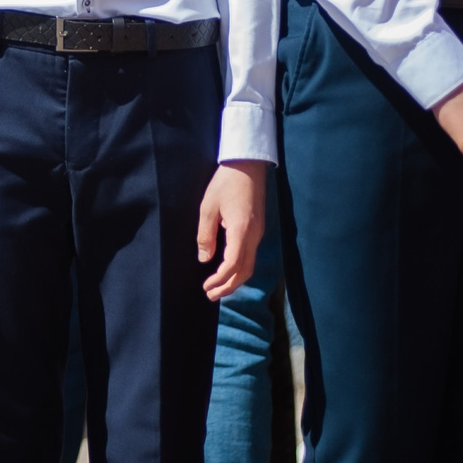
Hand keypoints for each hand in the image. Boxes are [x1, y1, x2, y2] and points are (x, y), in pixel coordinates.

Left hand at [197, 161, 268, 301]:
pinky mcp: (257, 229)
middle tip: (211, 295)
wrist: (248, 166)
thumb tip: (204, 258)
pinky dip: (239, 268)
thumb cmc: (225, 184)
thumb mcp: (208, 207)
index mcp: (242, 231)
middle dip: (229, 286)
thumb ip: (205, 235)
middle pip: (245, 271)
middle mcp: (254, 236)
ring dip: (235, 279)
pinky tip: (227, 269)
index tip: (206, 287)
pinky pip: (250, 255)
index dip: (221, 280)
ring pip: (250, 265)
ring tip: (217, 287)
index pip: (234, 265)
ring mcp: (258, 233)